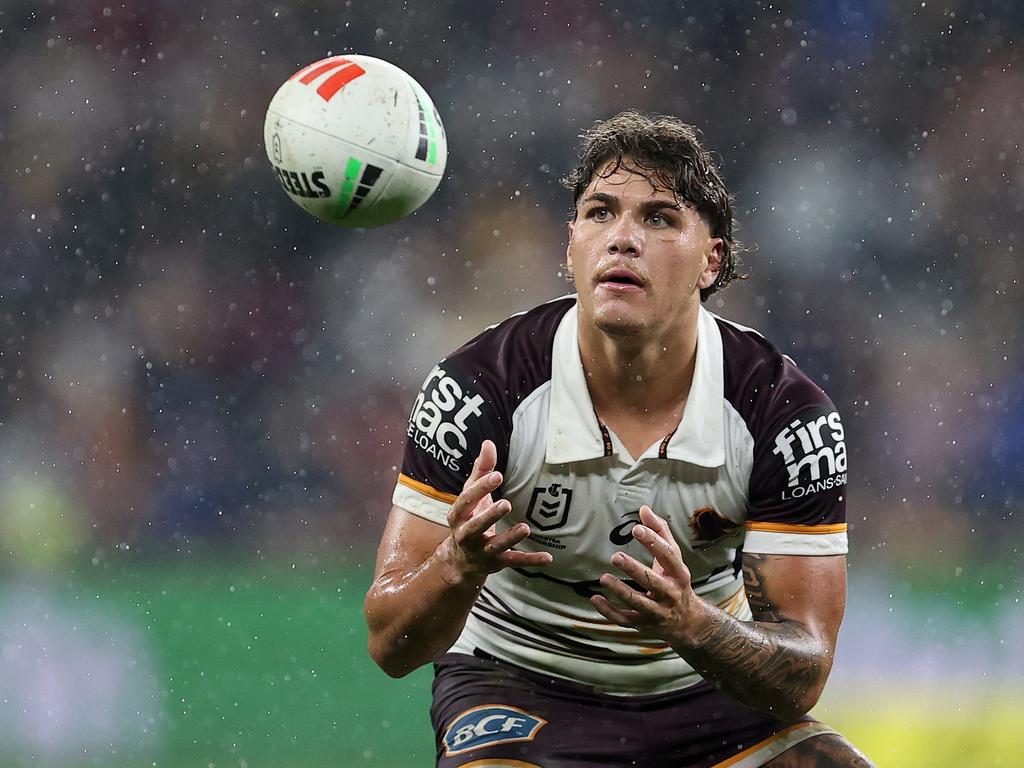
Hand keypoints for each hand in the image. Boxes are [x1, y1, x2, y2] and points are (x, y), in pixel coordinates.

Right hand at [443, 440, 552, 583]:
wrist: (461, 560)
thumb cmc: (469, 517)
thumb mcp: (472, 495)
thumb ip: (481, 470)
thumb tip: (488, 443)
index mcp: (458, 514)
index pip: (467, 500)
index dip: (481, 488)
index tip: (497, 475)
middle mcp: (466, 535)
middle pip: (476, 526)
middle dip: (490, 516)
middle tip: (506, 504)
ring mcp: (482, 550)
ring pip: (496, 545)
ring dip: (510, 538)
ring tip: (525, 528)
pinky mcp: (496, 562)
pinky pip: (514, 561)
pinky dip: (531, 560)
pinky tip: (547, 557)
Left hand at [591, 506, 701, 646]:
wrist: (688, 623)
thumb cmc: (676, 582)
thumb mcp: (673, 558)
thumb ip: (660, 532)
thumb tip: (644, 509)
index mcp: (679, 574)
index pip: (668, 556)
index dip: (653, 541)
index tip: (636, 528)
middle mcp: (670, 594)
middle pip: (652, 581)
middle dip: (634, 569)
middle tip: (615, 556)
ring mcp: (657, 612)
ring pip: (637, 603)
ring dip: (620, 591)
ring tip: (603, 578)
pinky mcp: (643, 625)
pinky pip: (625, 619)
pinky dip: (609, 611)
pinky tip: (595, 598)